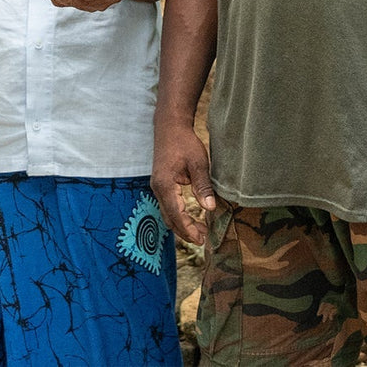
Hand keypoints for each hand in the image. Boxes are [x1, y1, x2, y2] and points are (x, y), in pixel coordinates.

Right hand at [151, 119, 215, 245]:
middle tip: (203, 239)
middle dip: (185, 231)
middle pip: (169, 219)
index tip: (201, 239)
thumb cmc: (184, 142)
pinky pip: (167, 206)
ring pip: (167, 214)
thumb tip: (210, 208)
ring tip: (200, 231)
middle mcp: (158, 189)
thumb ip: (203, 186)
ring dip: (181, 225)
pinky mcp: (161, 185)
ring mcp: (157, 188)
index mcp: (165, 185)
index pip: (176, 214)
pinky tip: (190, 217)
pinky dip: (178, 216)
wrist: (169, 128)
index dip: (188, 229)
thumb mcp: (199, 163)